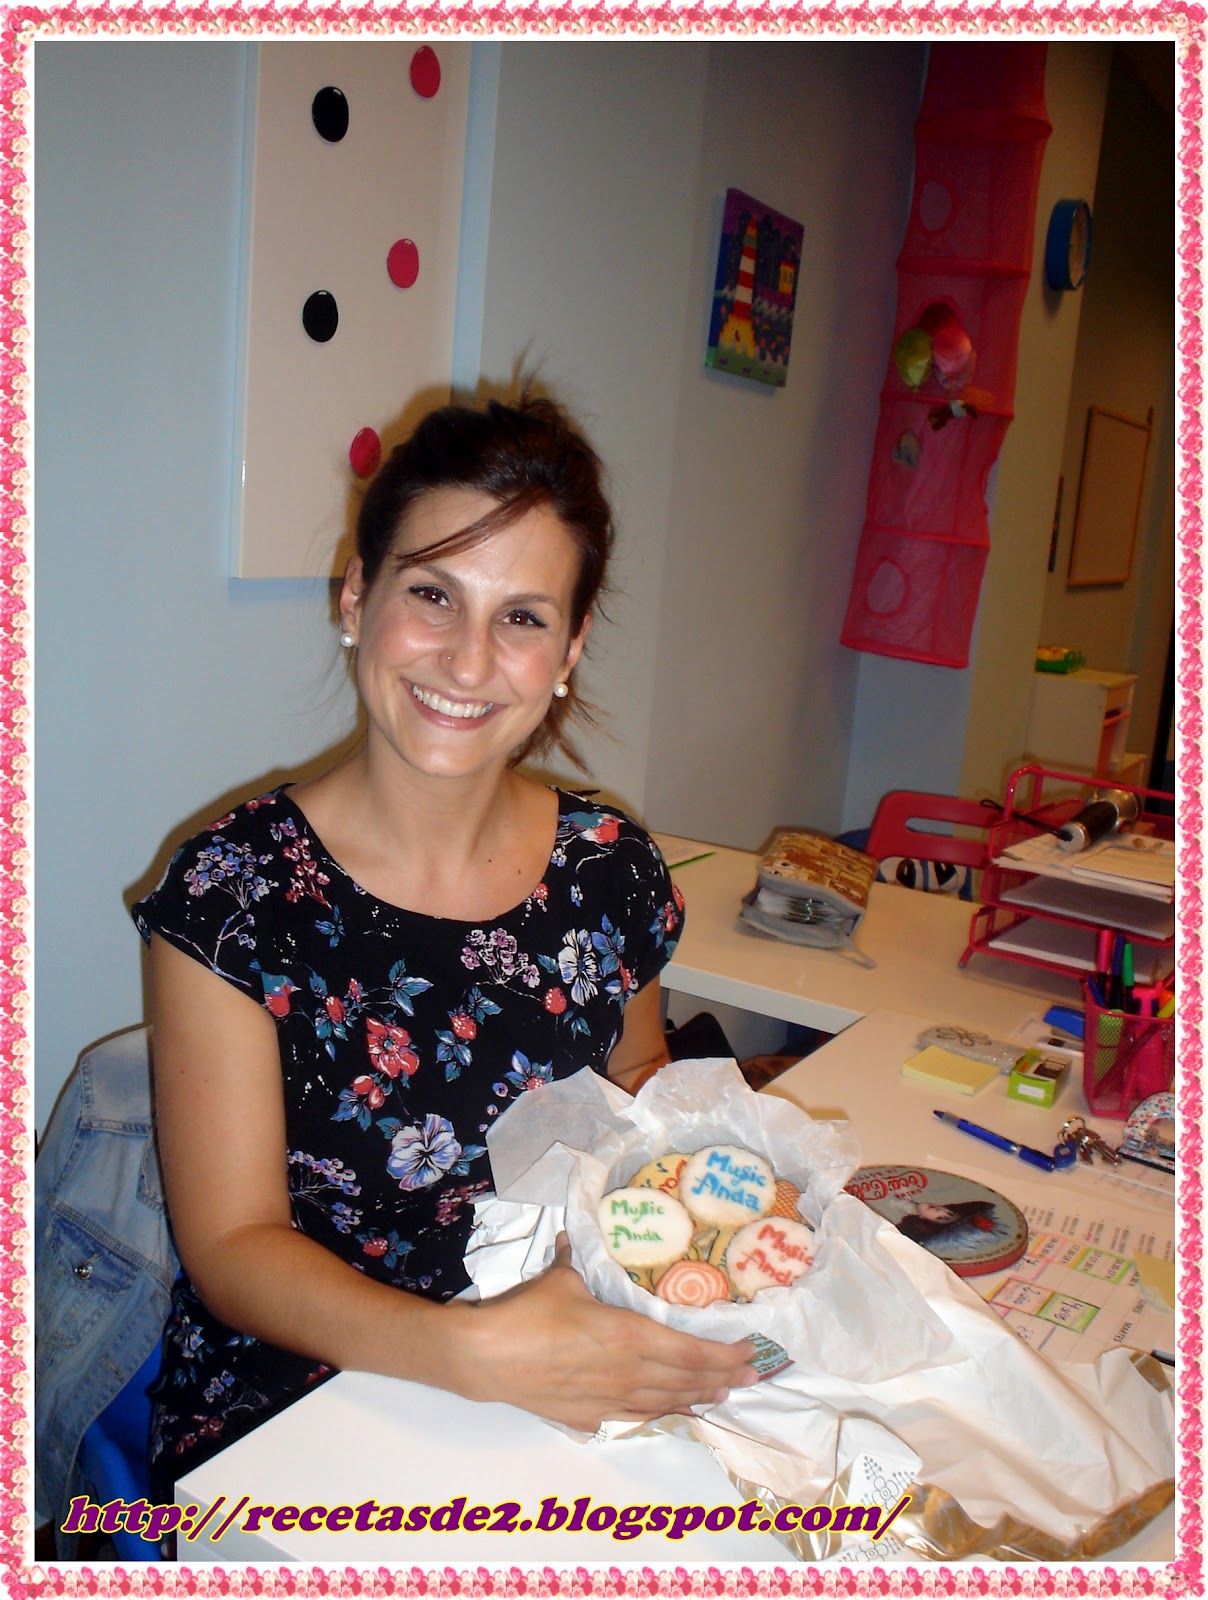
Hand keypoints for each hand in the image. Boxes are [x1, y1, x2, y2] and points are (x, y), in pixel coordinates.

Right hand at [448, 1235, 759, 1432]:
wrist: (487, 1358)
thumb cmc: (529, 1313)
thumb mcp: (561, 1280)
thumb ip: (574, 1261)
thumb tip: (569, 1237)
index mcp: (630, 1337)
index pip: (692, 1352)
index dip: (724, 1355)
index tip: (749, 1352)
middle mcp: (629, 1373)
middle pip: (686, 1381)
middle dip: (722, 1379)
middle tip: (750, 1376)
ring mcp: (610, 1400)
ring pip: (664, 1403)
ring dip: (695, 1398)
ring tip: (718, 1396)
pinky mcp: (587, 1417)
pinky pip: (632, 1415)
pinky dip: (656, 1412)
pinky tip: (665, 1412)